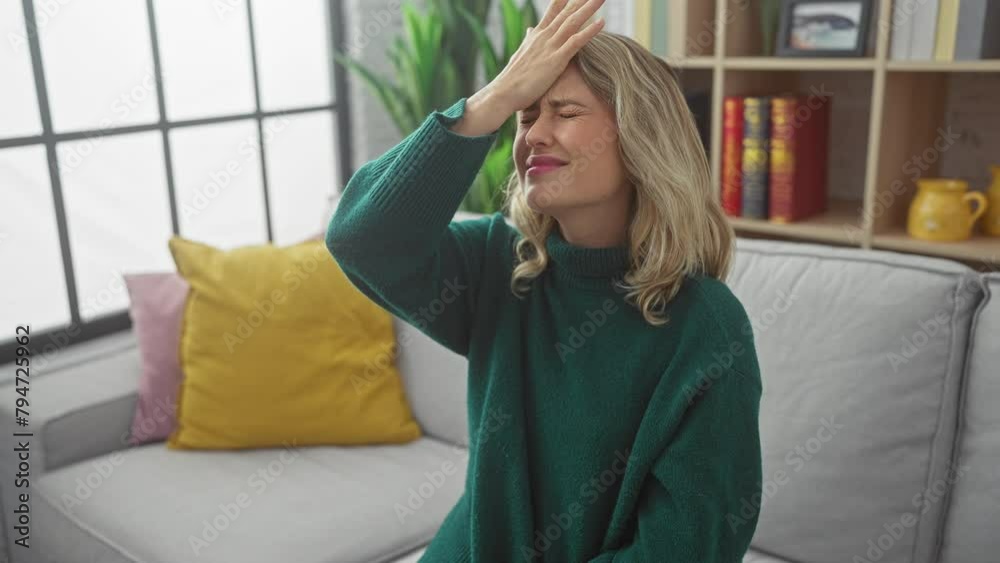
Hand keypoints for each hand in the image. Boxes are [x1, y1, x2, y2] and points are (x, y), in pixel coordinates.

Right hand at [487, 0, 605, 112]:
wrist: (504, 92)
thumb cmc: (512, 79)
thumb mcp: (521, 54)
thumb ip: (529, 40)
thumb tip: (530, 30)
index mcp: (536, 35)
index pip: (553, 11)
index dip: (563, 0)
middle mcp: (543, 36)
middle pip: (566, 12)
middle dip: (580, 0)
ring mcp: (550, 46)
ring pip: (573, 22)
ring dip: (589, 8)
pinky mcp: (556, 60)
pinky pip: (576, 42)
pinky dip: (589, 31)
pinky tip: (602, 22)